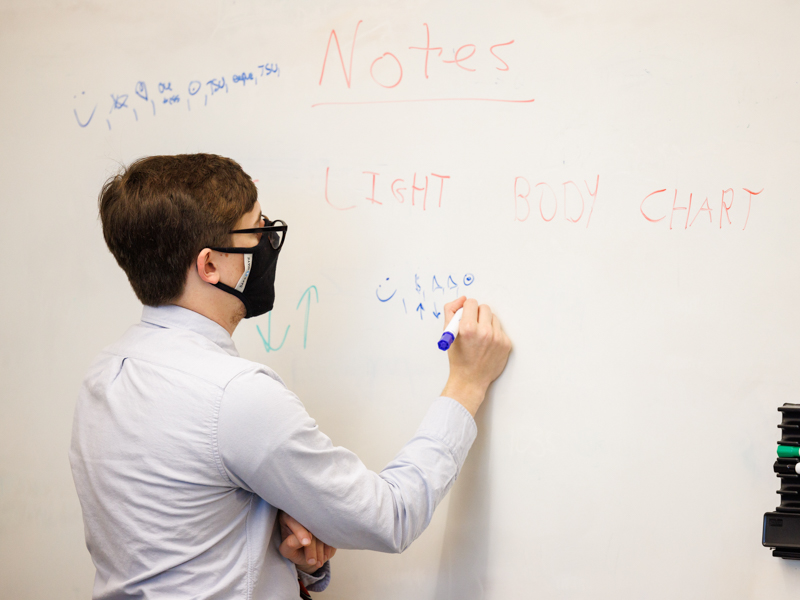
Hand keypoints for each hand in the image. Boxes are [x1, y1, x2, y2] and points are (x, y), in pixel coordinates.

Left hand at [278, 511, 336, 573]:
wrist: (307, 553)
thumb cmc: (293, 550)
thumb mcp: (287, 550)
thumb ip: (290, 545)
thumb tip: (302, 540)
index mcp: (289, 516)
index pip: (296, 522)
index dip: (301, 532)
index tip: (306, 543)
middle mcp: (304, 513)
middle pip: (311, 528)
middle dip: (312, 547)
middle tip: (311, 562)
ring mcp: (318, 518)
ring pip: (322, 532)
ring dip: (321, 550)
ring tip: (317, 563)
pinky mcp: (328, 524)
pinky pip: (331, 534)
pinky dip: (329, 547)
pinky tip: (325, 557)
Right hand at [440, 297, 511, 415]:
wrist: (470, 380)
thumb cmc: (458, 358)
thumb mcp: (448, 334)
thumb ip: (450, 311)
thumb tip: (462, 299)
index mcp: (467, 328)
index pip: (471, 302)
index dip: (466, 309)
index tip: (465, 316)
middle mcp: (484, 332)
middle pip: (484, 307)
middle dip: (477, 314)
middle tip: (473, 325)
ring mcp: (497, 338)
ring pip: (494, 317)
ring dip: (486, 323)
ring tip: (480, 337)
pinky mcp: (506, 344)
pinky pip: (500, 330)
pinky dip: (494, 334)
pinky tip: (487, 345)